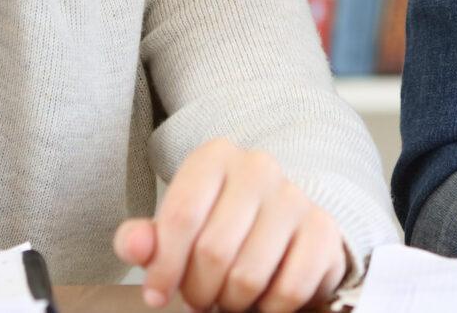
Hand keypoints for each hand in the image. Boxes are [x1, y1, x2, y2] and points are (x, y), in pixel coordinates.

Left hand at [114, 140, 347, 312]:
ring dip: (231, 302)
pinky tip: (260, 299)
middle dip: (198, 290)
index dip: (163, 268)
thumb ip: (146, 238)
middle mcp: (258, 168)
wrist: (278, 224)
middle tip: (198, 298)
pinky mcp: (323, 230)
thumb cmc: (216, 225)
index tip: (157, 295)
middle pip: (213, 251)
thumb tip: (133, 245)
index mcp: (214, 158)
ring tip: (227, 296)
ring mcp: (294, 197)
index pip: (181, 217)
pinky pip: (288, 290)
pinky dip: (268, 309)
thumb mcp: (176, 227)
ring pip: (248, 276)